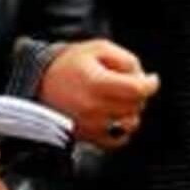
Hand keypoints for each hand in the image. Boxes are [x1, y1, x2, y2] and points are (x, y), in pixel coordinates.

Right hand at [40, 38, 158, 148]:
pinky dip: (122, 130)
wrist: (37, 83)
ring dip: (131, 111)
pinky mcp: (87, 137)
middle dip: (138, 94)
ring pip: (130, 123)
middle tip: (128, 84)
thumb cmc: (67, 64)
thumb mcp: (98, 48)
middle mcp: (94, 107)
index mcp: (97, 83)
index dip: (150, 84)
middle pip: (136, 106)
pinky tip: (116, 117)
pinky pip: (118, 141)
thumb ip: (125, 60)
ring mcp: (91, 125)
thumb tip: (143, 76)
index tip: (151, 79)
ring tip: (120, 100)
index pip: (138, 90)